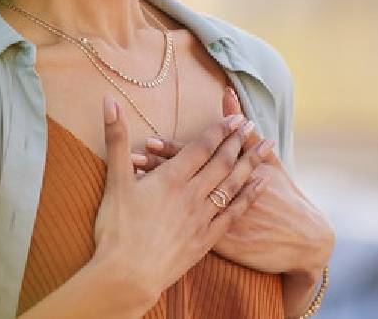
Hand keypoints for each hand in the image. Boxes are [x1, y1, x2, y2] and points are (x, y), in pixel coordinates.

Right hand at [92, 94, 270, 306]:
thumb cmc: (116, 229)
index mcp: (171, 178)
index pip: (201, 147)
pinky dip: (250, 196)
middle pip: (222, 162)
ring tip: (267, 146)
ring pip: (233, 184)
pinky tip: (261, 185)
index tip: (235, 117)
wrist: (127, 276)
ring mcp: (202, 217)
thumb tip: (109, 101)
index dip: (219, 130)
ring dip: (251, 162)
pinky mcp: (206, 239)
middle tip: (252, 124)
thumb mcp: (114, 181)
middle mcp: (192, 194)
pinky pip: (234, 213)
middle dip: (238, 141)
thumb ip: (116, 139)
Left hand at [133, 88, 334, 281]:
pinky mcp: (217, 244)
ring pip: (179, 205)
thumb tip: (228, 94)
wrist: (301, 240)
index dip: (172, 150)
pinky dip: (166, 221)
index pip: (196, 158)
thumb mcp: (268, 162)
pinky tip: (146, 217)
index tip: (149, 140)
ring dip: (156, 194)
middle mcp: (222, 197)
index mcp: (232, 174)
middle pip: (184, 180)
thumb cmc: (284, 197)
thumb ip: (244, 132)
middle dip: (157, 169)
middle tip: (132, 158)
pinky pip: (185, 231)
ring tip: (133, 183)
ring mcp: (218, 222)